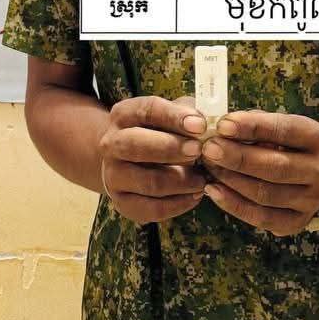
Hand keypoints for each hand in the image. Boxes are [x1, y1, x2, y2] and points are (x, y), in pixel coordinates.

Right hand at [98, 94, 206, 224]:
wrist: (131, 160)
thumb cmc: (161, 130)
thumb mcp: (172, 113)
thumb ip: (189, 113)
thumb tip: (207, 123)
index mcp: (124, 114)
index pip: (147, 110)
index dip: (174, 117)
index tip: (199, 125)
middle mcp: (111, 143)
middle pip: (137, 145)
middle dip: (171, 148)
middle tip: (199, 150)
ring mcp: (113, 175)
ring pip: (148, 181)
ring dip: (180, 181)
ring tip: (202, 179)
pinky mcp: (122, 202)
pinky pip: (151, 208)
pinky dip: (177, 204)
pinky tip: (194, 196)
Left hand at [199, 109, 318, 236]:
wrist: (311, 172)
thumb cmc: (285, 142)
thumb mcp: (277, 125)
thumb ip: (254, 124)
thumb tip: (222, 128)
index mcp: (316, 138)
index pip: (284, 130)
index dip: (252, 127)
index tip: (223, 125)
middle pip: (276, 167)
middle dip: (238, 158)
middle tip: (209, 149)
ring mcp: (311, 200)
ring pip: (266, 194)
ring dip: (232, 181)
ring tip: (209, 168)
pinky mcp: (298, 222)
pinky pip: (262, 217)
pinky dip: (234, 205)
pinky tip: (214, 191)